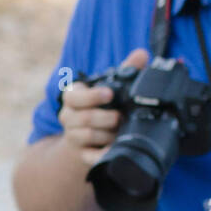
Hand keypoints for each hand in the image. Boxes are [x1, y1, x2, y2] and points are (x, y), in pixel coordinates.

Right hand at [60, 48, 148, 167]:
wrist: (89, 138)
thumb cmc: (102, 106)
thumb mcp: (112, 86)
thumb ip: (126, 69)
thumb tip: (142, 53)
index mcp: (73, 97)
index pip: (73, 96)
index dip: (91, 96)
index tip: (109, 94)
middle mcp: (68, 116)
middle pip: (82, 118)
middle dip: (105, 118)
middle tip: (121, 117)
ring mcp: (72, 136)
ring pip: (87, 135)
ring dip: (107, 134)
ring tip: (120, 131)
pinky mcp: (80, 154)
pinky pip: (90, 156)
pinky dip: (103, 154)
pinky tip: (114, 151)